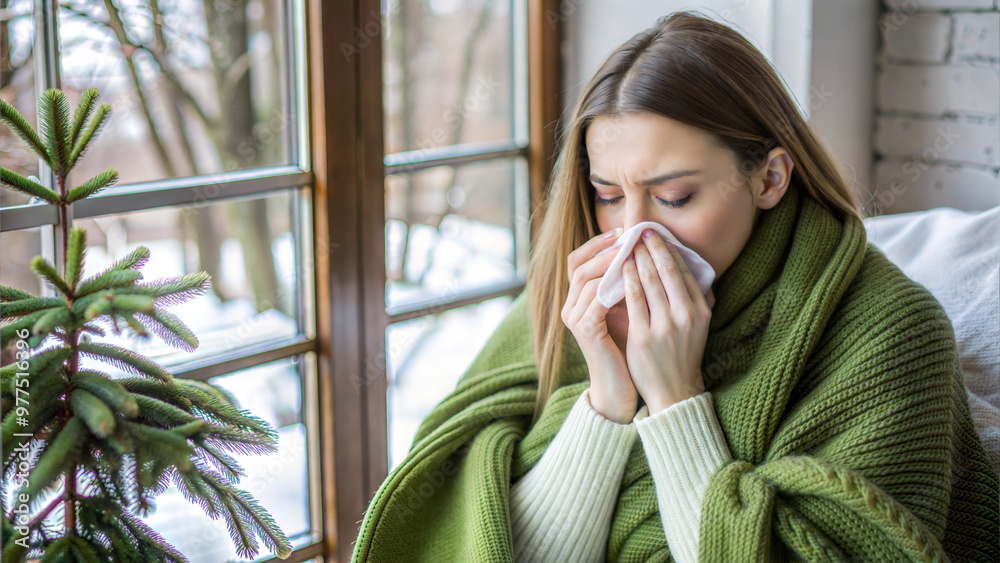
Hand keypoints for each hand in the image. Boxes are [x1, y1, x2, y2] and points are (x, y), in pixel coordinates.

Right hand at [561, 228, 637, 422]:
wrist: (621, 387)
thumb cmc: (627, 349)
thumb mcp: (626, 310)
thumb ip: (626, 285)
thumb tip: (644, 251)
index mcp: (577, 300)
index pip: (577, 260)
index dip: (597, 243)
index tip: (622, 231)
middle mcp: (569, 307)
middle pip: (578, 265)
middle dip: (605, 249)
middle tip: (629, 237)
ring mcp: (574, 319)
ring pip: (587, 279)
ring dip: (612, 264)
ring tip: (634, 253)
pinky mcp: (585, 330)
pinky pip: (597, 299)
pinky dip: (616, 286)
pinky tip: (634, 280)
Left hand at [621, 229, 713, 413]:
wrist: (673, 391)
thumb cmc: (683, 355)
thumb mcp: (699, 326)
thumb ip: (700, 298)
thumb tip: (695, 267)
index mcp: (700, 311)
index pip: (684, 271)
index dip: (669, 250)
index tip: (657, 235)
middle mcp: (685, 316)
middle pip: (666, 270)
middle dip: (652, 246)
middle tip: (641, 230)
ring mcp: (664, 326)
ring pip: (648, 280)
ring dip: (637, 257)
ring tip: (628, 244)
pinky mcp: (643, 336)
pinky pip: (632, 299)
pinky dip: (625, 278)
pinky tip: (619, 268)